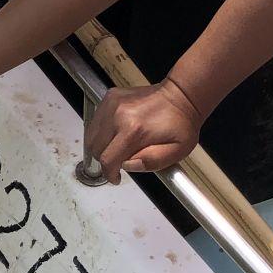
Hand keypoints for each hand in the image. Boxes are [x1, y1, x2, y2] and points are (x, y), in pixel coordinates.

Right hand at [83, 79, 202, 184]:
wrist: (180, 96)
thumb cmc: (181, 123)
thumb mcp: (177, 151)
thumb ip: (152, 162)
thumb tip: (127, 165)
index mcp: (134, 130)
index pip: (107, 159)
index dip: (109, 173)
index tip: (115, 177)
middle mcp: (119, 114)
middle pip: (95, 147)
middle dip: (105, 160)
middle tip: (120, 161)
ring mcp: (112, 103)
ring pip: (92, 134)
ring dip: (101, 145)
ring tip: (118, 148)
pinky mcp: (111, 96)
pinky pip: (96, 120)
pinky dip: (101, 131)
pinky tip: (116, 133)